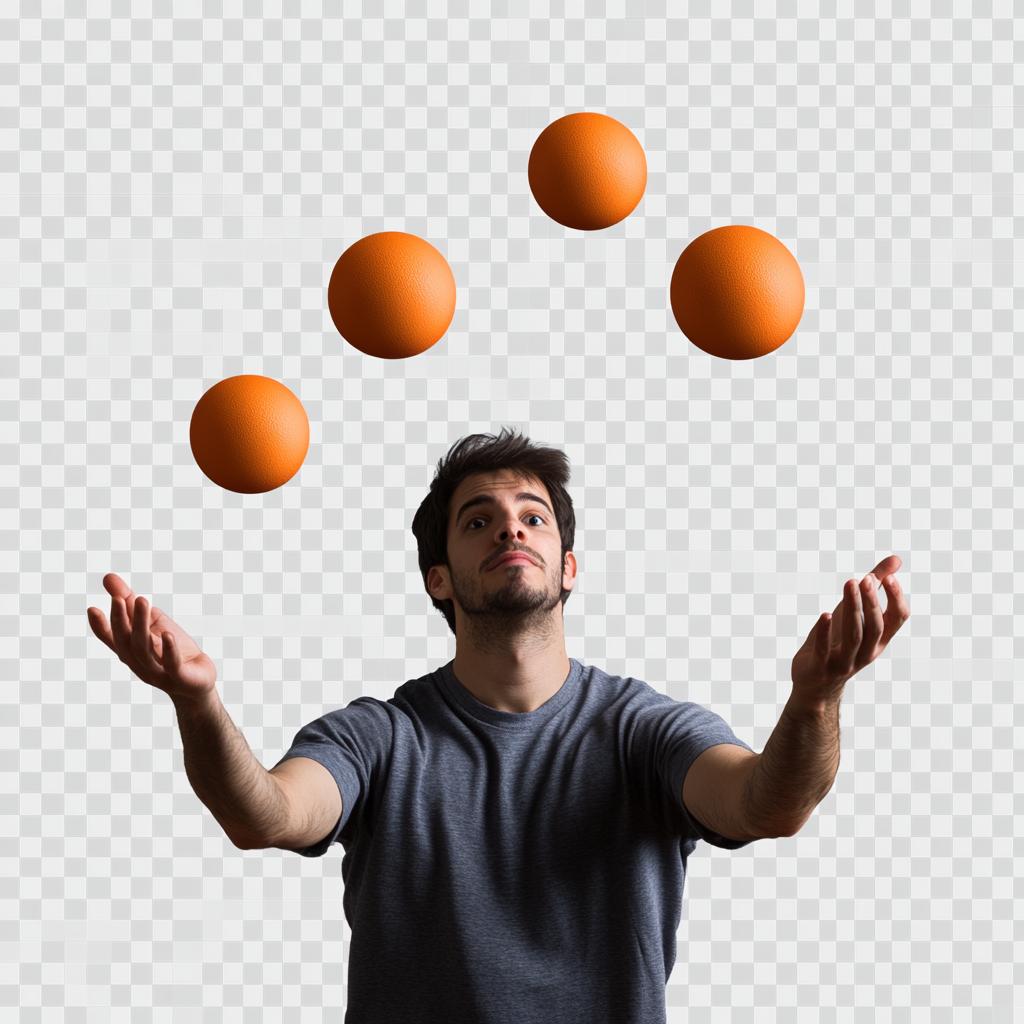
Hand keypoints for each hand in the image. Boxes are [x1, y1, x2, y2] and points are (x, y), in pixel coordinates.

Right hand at [87, 573, 216, 702]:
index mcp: (132, 651)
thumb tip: (108, 577)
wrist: (198, 681)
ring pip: (144, 650)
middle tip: (118, 597)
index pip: (112, 639)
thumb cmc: (172, 649)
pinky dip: (167, 649)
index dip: (100, 627)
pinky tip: (166, 634)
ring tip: (142, 601)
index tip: (92, 609)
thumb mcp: (153, 621)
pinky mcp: (179, 678)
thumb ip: (131, 602)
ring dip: (141, 626)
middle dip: (120, 620)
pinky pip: (171, 664)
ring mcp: (158, 673)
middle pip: (125, 642)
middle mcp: (140, 664)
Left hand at [791, 555, 909, 704]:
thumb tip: (896, 560)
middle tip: (865, 577)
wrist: (816, 682)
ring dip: (852, 608)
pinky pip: (824, 649)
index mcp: (879, 639)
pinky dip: (824, 632)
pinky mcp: (822, 666)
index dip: (896, 598)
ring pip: (854, 635)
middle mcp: (867, 652)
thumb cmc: (838, 640)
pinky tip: (824, 615)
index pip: (898, 619)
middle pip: (875, 626)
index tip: (889, 576)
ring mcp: (845, 661)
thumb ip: (875, 586)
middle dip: (871, 601)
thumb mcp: (856, 613)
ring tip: (849, 584)